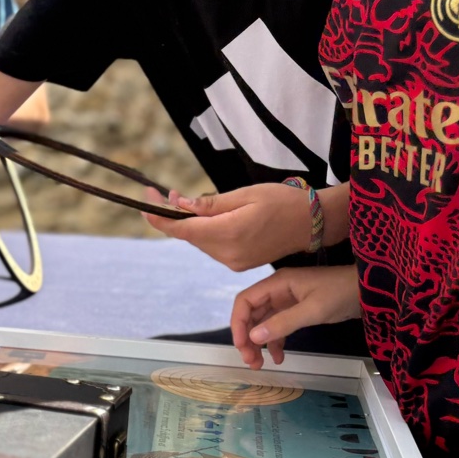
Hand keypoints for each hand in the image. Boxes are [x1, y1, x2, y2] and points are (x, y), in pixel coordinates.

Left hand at [145, 181, 314, 272]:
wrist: (312, 224)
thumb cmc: (283, 202)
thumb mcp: (246, 194)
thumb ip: (211, 203)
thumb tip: (179, 204)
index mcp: (229, 233)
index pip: (183, 229)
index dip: (159, 218)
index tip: (146, 203)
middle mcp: (228, 253)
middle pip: (188, 236)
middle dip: (173, 216)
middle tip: (163, 194)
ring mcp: (233, 262)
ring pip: (199, 241)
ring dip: (189, 224)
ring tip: (185, 202)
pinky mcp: (238, 263)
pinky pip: (212, 247)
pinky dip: (204, 232)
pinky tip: (206, 217)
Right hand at [229, 265, 360, 367]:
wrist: (369, 291)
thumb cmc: (341, 294)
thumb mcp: (313, 310)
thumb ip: (283, 323)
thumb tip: (253, 338)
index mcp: (278, 284)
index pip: (245, 301)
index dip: (238, 323)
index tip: (241, 346)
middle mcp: (278, 291)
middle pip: (252, 314)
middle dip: (248, 338)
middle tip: (250, 361)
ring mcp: (288, 301)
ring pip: (264, 323)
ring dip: (259, 343)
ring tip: (259, 364)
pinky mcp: (298, 310)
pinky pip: (279, 327)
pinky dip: (276, 342)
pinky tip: (279, 358)